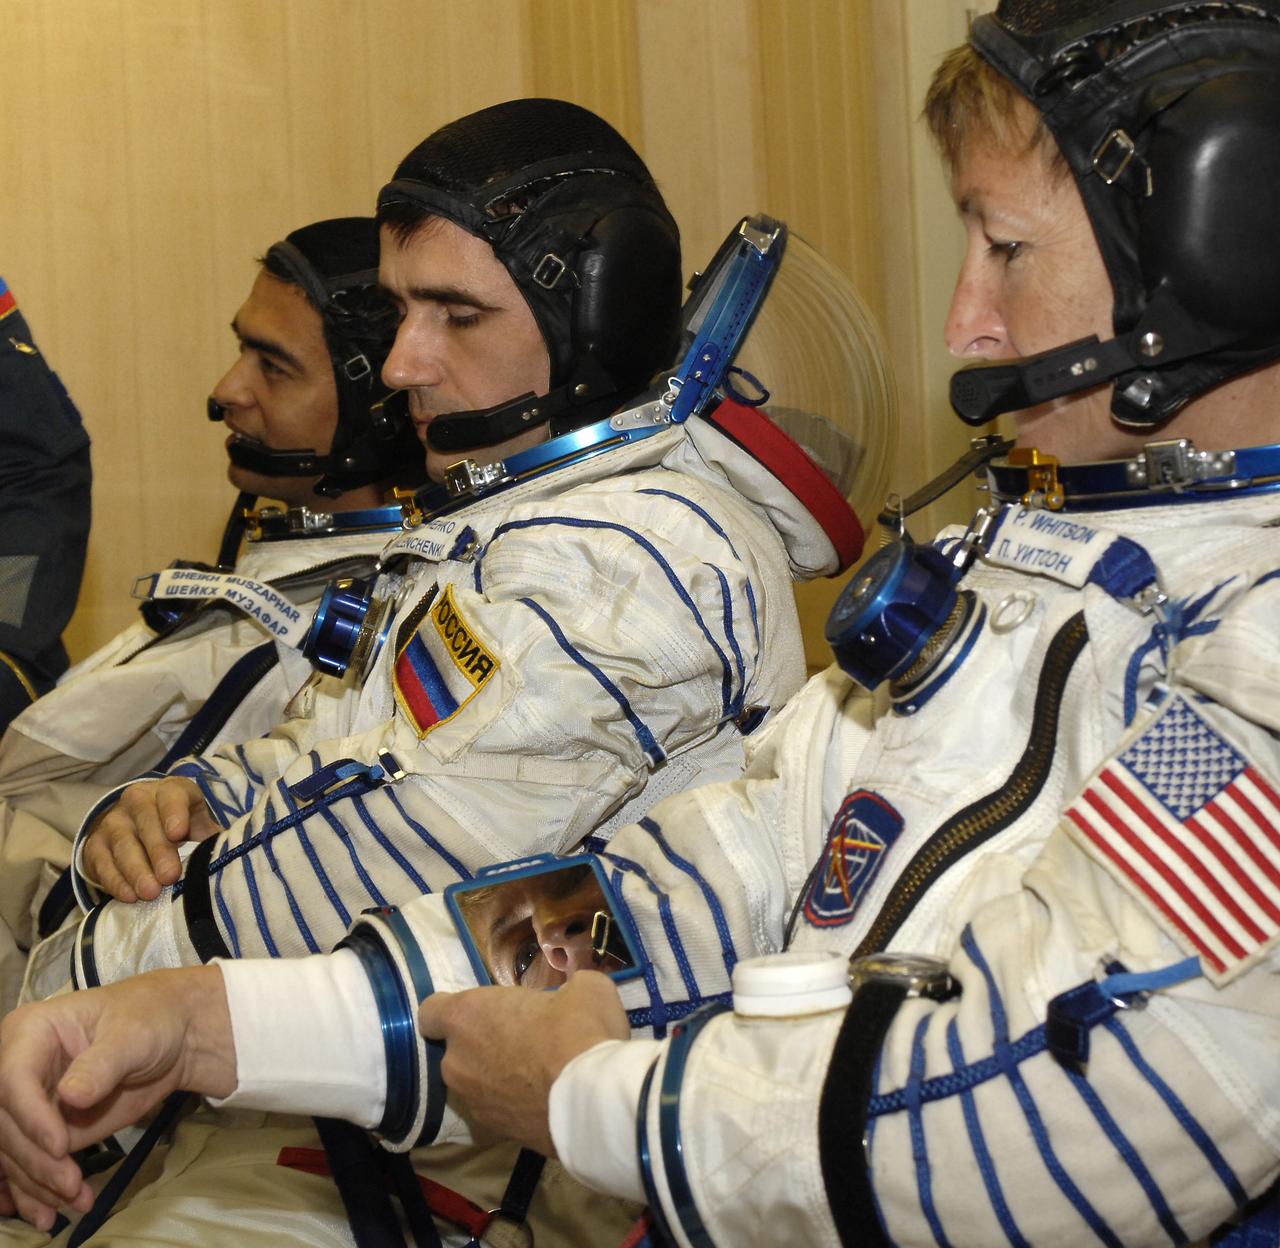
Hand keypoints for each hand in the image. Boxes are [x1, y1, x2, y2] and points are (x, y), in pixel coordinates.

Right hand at [0, 966, 235, 1229]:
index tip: (61, 1147)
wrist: (174, 1038)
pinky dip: (35, 1189)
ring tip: (75, 1200)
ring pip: (12, 1150)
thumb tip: (69, 1097)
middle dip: (34, 1159)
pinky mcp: (44, 1129)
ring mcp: (29, 1102)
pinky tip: (52, 1210)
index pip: (13, 1079)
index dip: (31, 1117)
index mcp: (31, 1031)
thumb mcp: (132, 1034)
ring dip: (36, 1182)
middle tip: (70, 1183)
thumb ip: (101, 1064)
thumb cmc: (151, 1019)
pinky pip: (27, 1163)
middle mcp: (19, 1067)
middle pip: (5, 1123)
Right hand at [82, 777, 218, 901]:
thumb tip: (228, 856)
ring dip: (137, 870)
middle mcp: (138, 800)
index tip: (179, 833)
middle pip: (146, 822)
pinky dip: (116, 881)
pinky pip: (103, 862)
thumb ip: (210, 836)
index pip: (172, 795)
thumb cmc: (179, 825)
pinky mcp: (94, 845)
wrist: (138, 826)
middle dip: (158, 850)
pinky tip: (129, 895)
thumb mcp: (197, 824)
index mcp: (169, 791)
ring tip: (151, 893)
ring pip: (123, 844)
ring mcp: (113, 821)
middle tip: (169, 876)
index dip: (174, 812)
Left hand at [418, 971, 628, 1155]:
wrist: (594, 1101)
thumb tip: (573, 995)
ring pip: (475, 1082)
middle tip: (522, 1038)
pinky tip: (544, 1099)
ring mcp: (473, 1102)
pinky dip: (513, 1104)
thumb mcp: (584, 987)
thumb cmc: (579, 1029)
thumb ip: (566, 989)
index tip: (479, 1011)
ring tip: (536, 1073)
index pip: (430, 1011)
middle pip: (456, 1050)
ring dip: (496, 1076)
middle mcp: (457, 1061)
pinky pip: (496, 1109)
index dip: (452, 1010)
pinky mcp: (494, 1132)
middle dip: (482, 1044)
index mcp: (467, 1016)